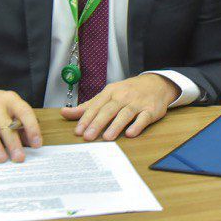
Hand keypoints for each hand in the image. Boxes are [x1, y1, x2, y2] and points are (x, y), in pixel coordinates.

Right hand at [0, 85, 41, 162]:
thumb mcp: (8, 109)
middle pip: (5, 123)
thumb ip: (19, 124)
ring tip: (1, 159)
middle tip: (18, 158)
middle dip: (13, 142)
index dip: (32, 128)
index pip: (24, 112)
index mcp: (10, 99)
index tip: (37, 145)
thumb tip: (31, 143)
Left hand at [60, 73, 179, 140]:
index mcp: (110, 92)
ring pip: (125, 114)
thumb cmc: (128, 91)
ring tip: (107, 137)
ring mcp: (137, 103)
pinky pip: (144, 118)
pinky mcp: (151, 110)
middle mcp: (123, 96)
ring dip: (116, 125)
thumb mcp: (107, 95)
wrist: (156, 84)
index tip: (78, 131)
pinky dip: (138, 125)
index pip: (96, 106)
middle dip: (98, 123)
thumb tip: (64, 113)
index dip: (87, 118)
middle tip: (88, 137)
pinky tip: (131, 133)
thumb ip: (87, 106)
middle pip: (109, 110)